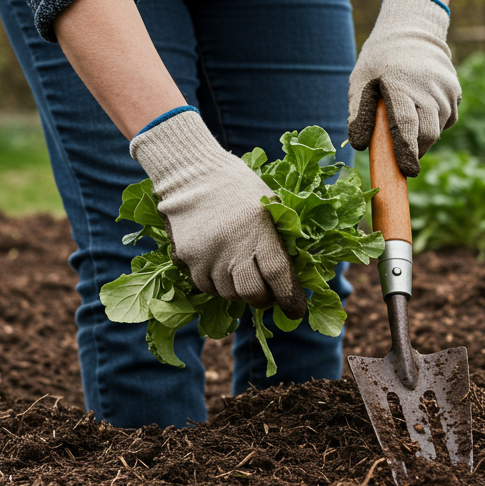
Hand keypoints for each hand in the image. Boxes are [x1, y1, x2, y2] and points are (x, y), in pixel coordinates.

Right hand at [130, 110, 306, 318]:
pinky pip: (207, 287)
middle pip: (253, 293)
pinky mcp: (188, 260)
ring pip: (229, 294)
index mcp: (260, 232)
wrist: (193, 174)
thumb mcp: (269, 205)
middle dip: (264, 299)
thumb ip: (280, 237)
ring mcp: (208, 257)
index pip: (278, 276)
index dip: (289, 297)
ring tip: (243, 275)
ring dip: (240, 292)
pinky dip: (218, 286)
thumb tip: (294, 272)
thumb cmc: (238, 188)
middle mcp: (234, 248)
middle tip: (268, 294)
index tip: (296, 311)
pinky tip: (223, 270)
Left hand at [347, 0, 458, 176]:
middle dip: (416, 150)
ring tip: (409, 126)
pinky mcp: (455, 90)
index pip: (406, 126)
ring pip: (439, 128)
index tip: (408, 172)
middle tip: (403, 155)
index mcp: (400, 85)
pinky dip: (435, 123)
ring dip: (424, 136)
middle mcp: (427, 87)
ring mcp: (445, 88)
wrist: (411, 31)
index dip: (407, 152)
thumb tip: (360, 145)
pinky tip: (422, 112)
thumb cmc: (379, 61)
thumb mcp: (360, 80)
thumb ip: (358, 113)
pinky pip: (447, 118)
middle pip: (427, 133)